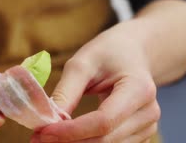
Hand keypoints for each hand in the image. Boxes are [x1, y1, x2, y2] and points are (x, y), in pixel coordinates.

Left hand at [32, 22, 160, 142]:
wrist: (134, 53)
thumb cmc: (108, 52)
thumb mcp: (84, 62)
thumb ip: (66, 90)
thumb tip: (46, 118)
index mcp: (139, 89)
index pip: (104, 121)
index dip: (72, 131)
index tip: (43, 132)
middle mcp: (148, 113)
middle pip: (105, 139)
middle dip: (68, 141)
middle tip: (37, 138)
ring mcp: (147, 127)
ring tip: (47, 137)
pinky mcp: (139, 136)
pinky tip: (66, 138)